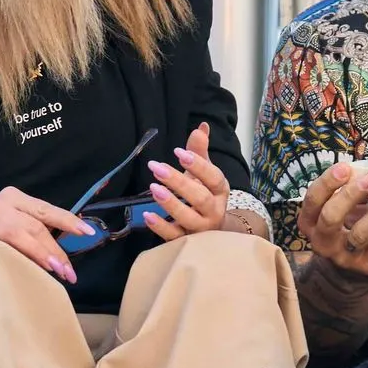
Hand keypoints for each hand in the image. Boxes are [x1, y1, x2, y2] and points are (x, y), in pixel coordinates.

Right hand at [0, 185, 94, 283]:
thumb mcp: (12, 235)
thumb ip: (33, 236)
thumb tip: (65, 255)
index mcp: (14, 198)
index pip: (47, 210)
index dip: (68, 222)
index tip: (89, 233)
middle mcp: (1, 201)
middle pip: (38, 224)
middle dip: (57, 249)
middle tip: (70, 272)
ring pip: (25, 231)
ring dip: (44, 252)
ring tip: (59, 270)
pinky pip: (7, 239)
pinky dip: (25, 253)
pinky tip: (36, 266)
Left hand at [141, 123, 231, 239]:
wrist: (212, 232)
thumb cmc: (204, 195)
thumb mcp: (203, 174)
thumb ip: (200, 152)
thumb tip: (202, 126)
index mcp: (220, 191)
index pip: (214, 177)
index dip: (198, 165)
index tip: (178, 152)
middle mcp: (214, 211)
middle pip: (200, 198)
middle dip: (179, 182)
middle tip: (156, 167)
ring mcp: (201, 229)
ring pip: (188, 218)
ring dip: (170, 203)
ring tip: (153, 188)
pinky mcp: (186, 241)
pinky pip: (173, 236)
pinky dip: (160, 226)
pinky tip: (146, 215)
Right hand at [299, 159, 367, 280]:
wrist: (346, 276)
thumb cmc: (343, 229)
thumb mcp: (337, 210)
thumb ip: (347, 189)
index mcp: (310, 222)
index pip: (313, 199)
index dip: (327, 182)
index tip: (344, 166)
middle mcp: (322, 241)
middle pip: (331, 217)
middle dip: (349, 196)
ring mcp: (345, 256)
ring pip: (359, 234)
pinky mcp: (367, 267)